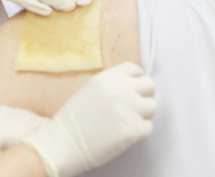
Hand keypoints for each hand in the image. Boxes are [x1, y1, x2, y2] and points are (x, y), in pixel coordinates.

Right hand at [23, 62, 155, 176]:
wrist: (61, 144)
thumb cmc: (73, 120)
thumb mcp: (90, 90)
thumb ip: (112, 85)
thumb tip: (133, 86)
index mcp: (108, 78)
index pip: (135, 70)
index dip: (137, 80)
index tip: (134, 89)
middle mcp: (119, 90)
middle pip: (150, 85)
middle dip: (144, 96)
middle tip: (133, 107)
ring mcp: (127, 110)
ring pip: (152, 107)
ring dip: (143, 115)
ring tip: (127, 122)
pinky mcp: (131, 131)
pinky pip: (148, 128)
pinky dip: (139, 132)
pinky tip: (124, 134)